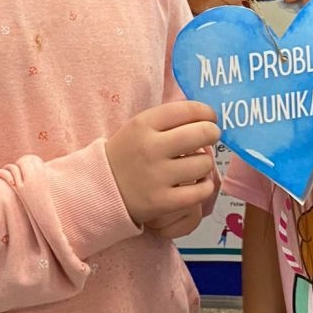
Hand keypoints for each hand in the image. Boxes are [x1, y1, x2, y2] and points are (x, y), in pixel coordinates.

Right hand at [105, 101, 219, 233]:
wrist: (99, 189)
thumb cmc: (128, 154)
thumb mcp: (139, 127)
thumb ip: (169, 119)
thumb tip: (207, 116)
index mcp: (143, 124)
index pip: (188, 110)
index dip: (207, 112)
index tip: (210, 118)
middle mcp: (150, 148)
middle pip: (202, 133)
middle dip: (212, 133)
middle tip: (210, 137)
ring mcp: (156, 177)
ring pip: (204, 163)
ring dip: (205, 163)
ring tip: (195, 164)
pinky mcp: (162, 202)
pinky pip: (201, 191)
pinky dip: (204, 186)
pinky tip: (197, 183)